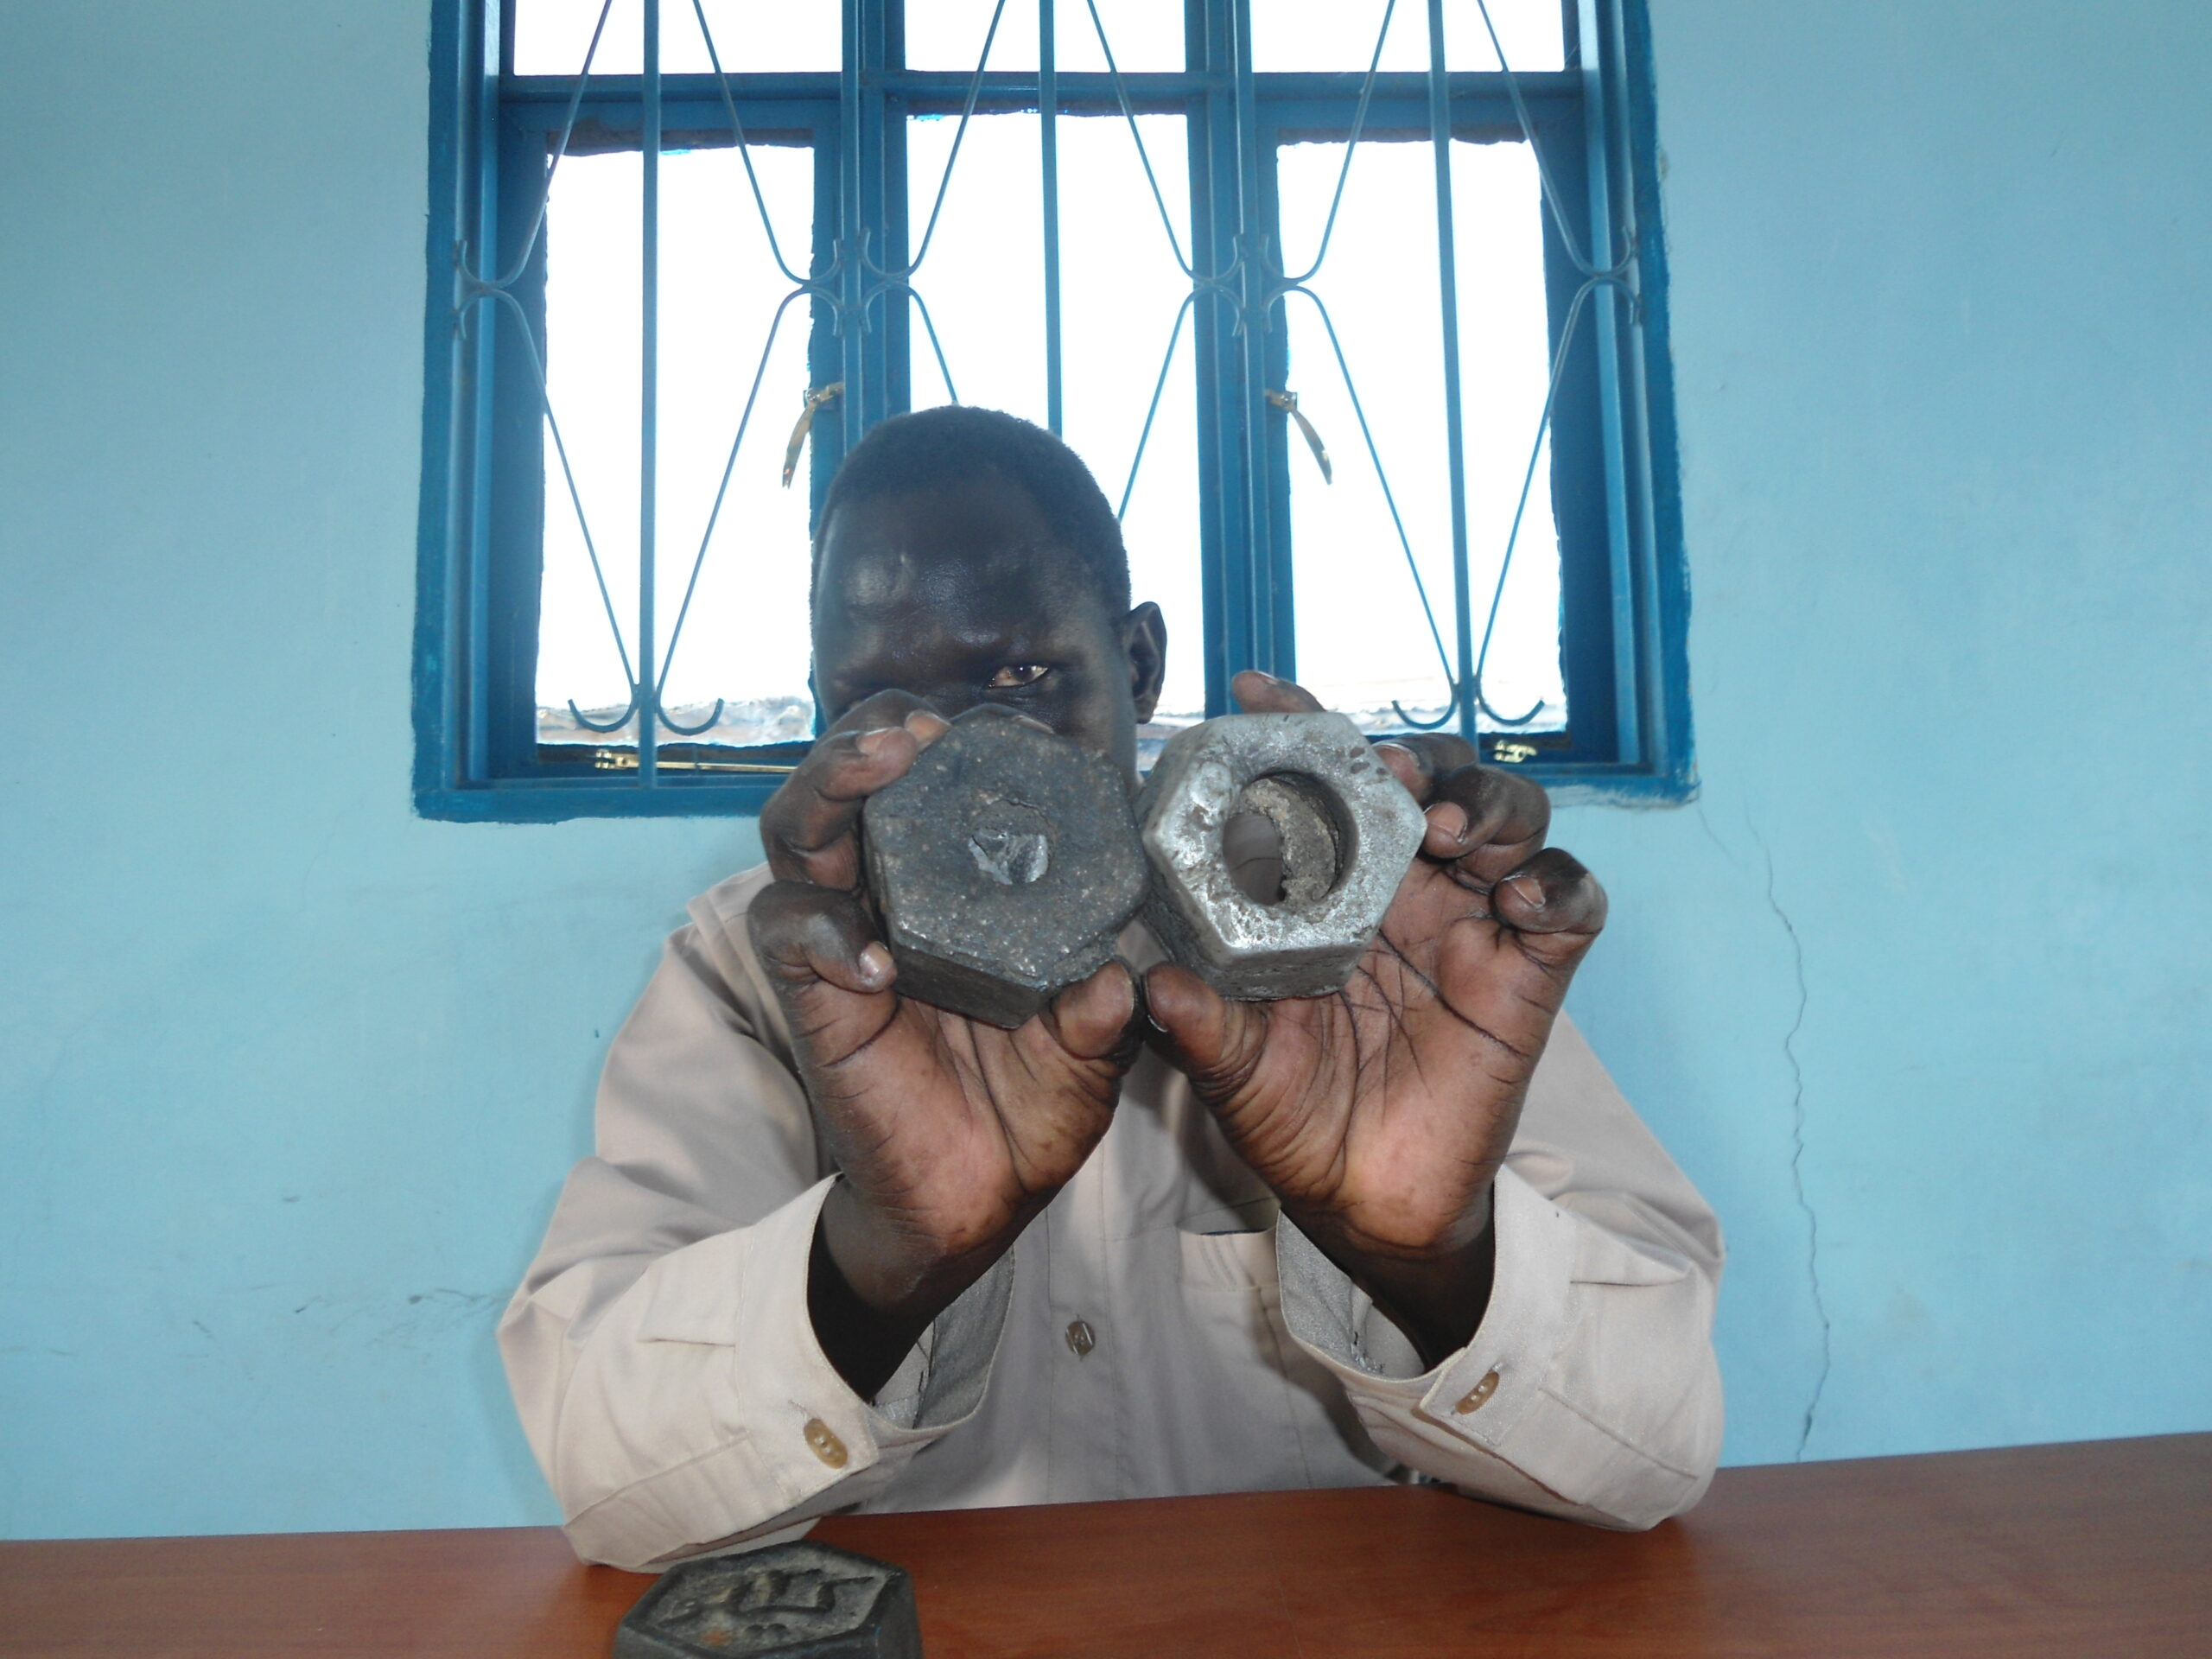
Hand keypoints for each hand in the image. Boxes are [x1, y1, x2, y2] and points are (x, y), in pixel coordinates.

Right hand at [751, 695, 1142, 1396]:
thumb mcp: (1090, 1054)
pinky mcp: (815, 999)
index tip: (996, 725)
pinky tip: (874, 958)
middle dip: (870, 736)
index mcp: (960, 887)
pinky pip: (790, 939)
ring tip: (876, 767)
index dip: (954, 743)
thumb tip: (1115, 980)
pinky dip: (824, 932)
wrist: (980, 1201)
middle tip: (911, 727)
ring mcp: (845, 942)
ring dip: (829, 789)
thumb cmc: (1031, 1105)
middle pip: (848, 783)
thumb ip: (1101, 1015)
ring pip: (797, 834)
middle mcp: (892, 896)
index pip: (936, 786)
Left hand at [1144, 672, 1606, 1364]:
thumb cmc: (1295, 1116)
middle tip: (1394, 776)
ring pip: (1512, 819)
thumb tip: (1152, 988)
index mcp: (1330, 884)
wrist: (1363, 1203)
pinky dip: (1555, 888)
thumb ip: (1201, 1027)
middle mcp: (1405, 886)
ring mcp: (1472, 924)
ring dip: (1492, 805)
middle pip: (1436, 774)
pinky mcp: (1529, 974)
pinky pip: (1571, 905)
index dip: (1301, 723)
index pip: (1325, 780)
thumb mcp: (1234, 1070)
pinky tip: (1516, 904)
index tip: (1259, 691)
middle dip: (1422, 755)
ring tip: (1453, 833)